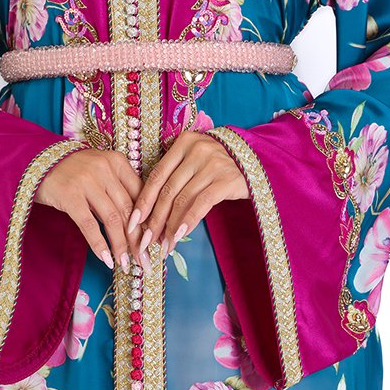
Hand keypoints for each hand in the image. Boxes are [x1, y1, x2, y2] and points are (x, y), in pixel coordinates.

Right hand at [33, 148, 143, 273]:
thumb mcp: (100, 172)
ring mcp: (87, 181)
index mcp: (117, 162)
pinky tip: (106, 259)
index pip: (140, 194)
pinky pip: (89, 225)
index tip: (152, 242)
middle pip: (128, 209)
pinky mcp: (70, 196)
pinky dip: (99, 244)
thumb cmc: (73, 171)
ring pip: (112, 219)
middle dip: (137, 239)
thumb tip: (138, 225)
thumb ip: (117, 190)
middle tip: (144, 261)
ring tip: (125, 264)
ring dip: (121, 245)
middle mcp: (105, 168)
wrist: (38, 162)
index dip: (147, 221)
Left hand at [127, 131, 249, 270]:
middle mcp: (197, 149)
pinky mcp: (227, 179)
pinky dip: (188, 221)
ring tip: (164, 246)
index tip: (133, 223)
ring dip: (170, 227)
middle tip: (145, 242)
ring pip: (182, 199)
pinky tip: (179, 236)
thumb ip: (175, 177)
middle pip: (168, 189)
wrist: (256, 162)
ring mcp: (212, 163)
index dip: (143, 200)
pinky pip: (201, 203)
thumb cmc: (218, 166)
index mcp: (183, 142)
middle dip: (154, 219)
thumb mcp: (194, 162)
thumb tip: (150, 214)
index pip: (157, 175)